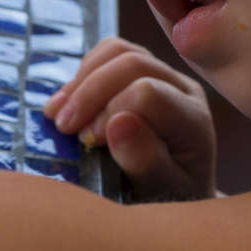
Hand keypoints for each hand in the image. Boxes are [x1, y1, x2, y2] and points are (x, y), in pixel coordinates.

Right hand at [43, 37, 216, 200]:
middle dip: (89, 92)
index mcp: (193, 121)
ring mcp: (164, 76)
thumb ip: (145, 162)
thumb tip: (119, 123)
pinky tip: (65, 104)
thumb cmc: (166, 201)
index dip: (109, 113)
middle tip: (63, 127)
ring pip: (118, 50)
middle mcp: (184, 90)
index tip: (87, 142)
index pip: (147, 94)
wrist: (172, 197)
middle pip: (132, 63)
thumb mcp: (158, 194)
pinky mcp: (142, 71)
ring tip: (57, 115)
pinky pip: (108, 52)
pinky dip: (81, 74)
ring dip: (80, 79)